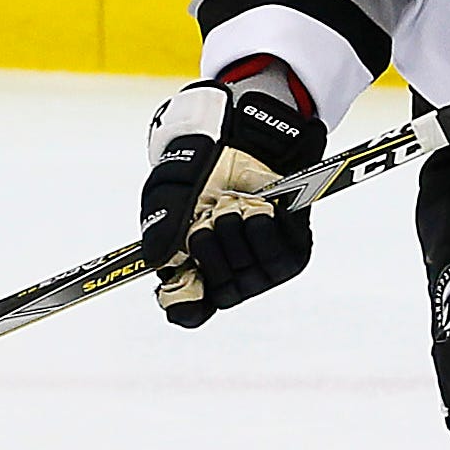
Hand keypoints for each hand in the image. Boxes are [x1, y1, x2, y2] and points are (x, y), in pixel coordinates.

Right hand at [138, 60, 325, 327]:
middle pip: (220, 289)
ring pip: (247, 272)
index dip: (184, 304)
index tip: (183, 283)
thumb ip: (160, 225)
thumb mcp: (171, 191)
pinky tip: (259, 207)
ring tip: (235, 205)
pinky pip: (276, 254)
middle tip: (208, 215)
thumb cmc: (204, 168)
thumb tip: (158, 261)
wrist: (245, 137)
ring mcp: (262, 269)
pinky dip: (263, 224)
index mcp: (194, 269)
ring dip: (235, 230)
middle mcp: (229, 276)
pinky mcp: (292, 253)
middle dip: (208, 246)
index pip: (188, 311)